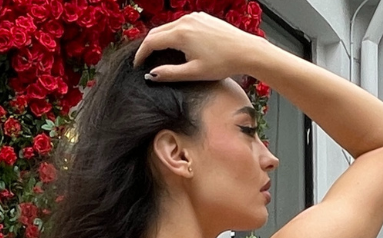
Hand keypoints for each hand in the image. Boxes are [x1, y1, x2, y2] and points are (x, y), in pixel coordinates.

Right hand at [134, 13, 260, 82]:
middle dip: (148, 46)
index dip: (141, 54)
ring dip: (161, 39)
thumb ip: (170, 73)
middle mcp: (185, 21)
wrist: (245, 50)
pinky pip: (181, 24)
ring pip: (169, 27)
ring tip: (158, 54)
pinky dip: (173, 34)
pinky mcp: (202, 17)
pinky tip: (176, 46)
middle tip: (144, 61)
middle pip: (157, 32)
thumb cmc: (222, 64)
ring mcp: (194, 17)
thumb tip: (151, 75)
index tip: (137, 65)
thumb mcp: (194, 73)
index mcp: (180, 34)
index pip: (151, 41)